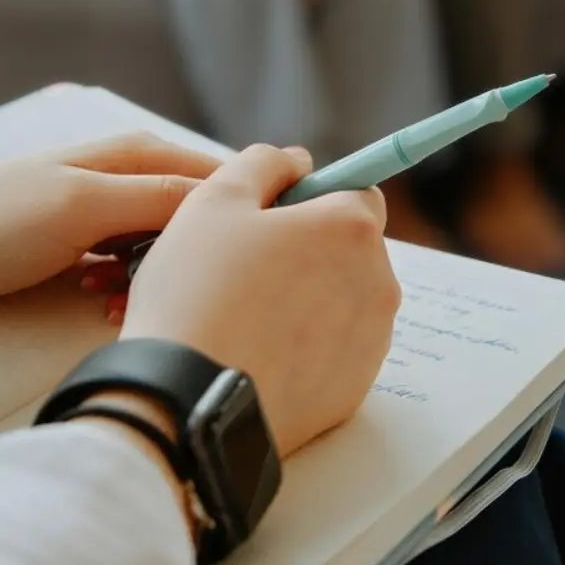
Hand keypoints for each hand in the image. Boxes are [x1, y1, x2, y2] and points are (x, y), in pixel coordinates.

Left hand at [0, 134, 221, 305]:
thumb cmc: (0, 221)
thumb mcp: (87, 205)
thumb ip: (160, 197)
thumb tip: (231, 195)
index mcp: (144, 153)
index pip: (223, 177)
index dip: (237, 215)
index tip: (234, 262)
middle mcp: (136, 172)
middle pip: (199, 215)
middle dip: (192, 256)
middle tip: (163, 289)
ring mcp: (113, 205)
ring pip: (168, 243)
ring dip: (156, 276)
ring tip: (119, 299)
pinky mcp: (92, 236)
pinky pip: (135, 260)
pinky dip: (127, 283)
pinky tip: (102, 298)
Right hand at [118, 145, 400, 456]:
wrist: (186, 404)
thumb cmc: (198, 293)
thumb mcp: (214, 201)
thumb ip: (264, 164)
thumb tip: (299, 160)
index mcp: (352, 228)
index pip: (357, 189)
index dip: (314, 195)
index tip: (272, 216)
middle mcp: (378, 283)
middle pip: (352, 246)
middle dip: (311, 247)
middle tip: (246, 267)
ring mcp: (371, 343)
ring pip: (344, 298)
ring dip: (309, 296)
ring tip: (245, 314)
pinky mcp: (353, 391)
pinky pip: (334, 349)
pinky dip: (305, 344)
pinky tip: (256, 352)